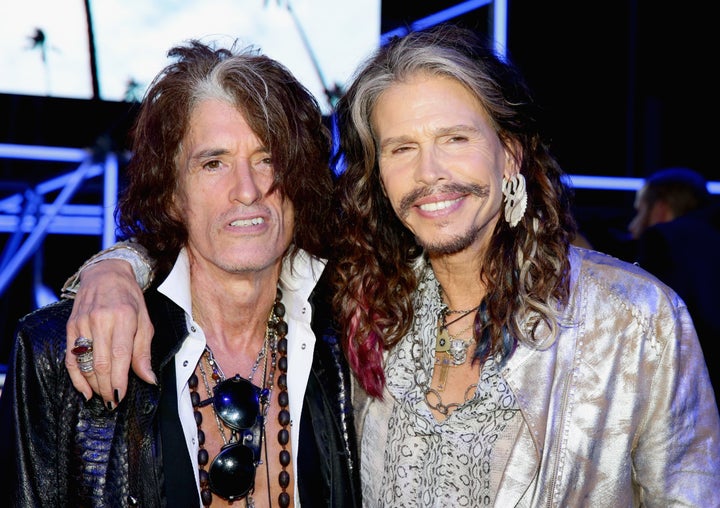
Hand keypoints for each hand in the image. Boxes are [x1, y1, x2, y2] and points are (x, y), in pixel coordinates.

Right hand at [65, 259, 155, 406]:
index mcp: (124, 317)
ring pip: (84, 362)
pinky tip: (84, 390)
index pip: (120, 356)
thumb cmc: (130, 299)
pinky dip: (76, 376)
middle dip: (106, 387)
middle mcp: (101, 320)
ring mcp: (82, 323)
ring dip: (93, 385)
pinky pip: (70, 356)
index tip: (121, 397)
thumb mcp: (145, 321)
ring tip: (102, 398)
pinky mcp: (70, 326)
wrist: (106, 274)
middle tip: (112, 403)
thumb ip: (144, 352)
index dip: (119, 380)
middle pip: (101, 363)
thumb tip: (148, 378)